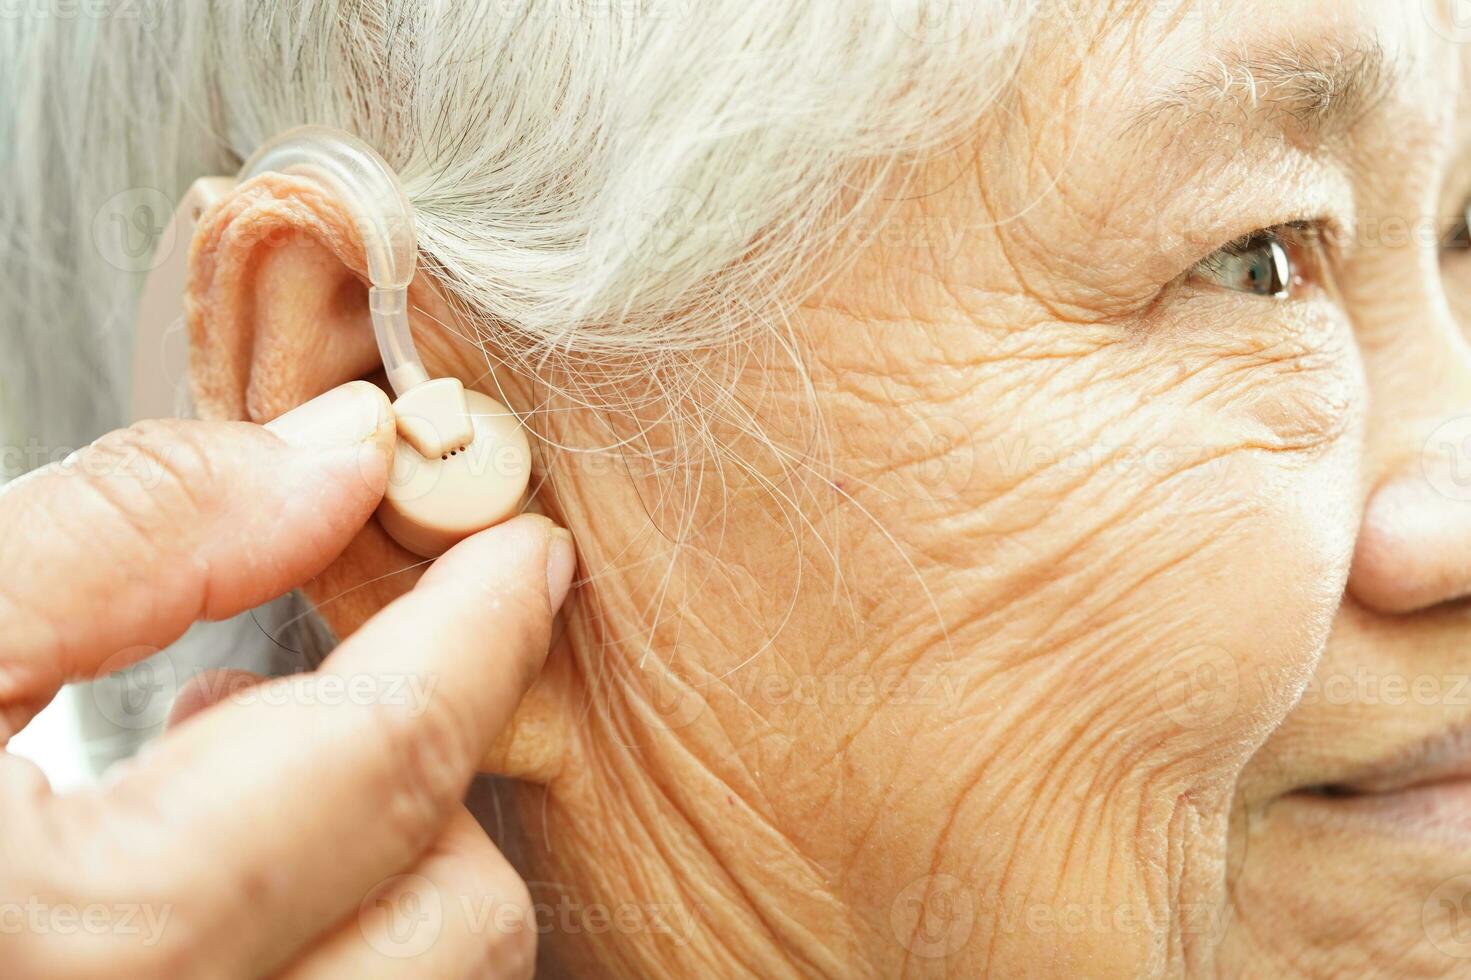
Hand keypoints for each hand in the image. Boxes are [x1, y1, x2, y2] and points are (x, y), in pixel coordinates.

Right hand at [0, 382, 574, 978]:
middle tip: (319, 684)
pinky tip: (203, 876)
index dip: (477, 630)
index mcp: (84, 950)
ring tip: (230, 777)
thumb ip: (119, 535)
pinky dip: (335, 936)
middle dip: (428, 776)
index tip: (521, 555)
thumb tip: (328, 460)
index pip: (387, 762)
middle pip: (455, 919)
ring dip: (385, 870)